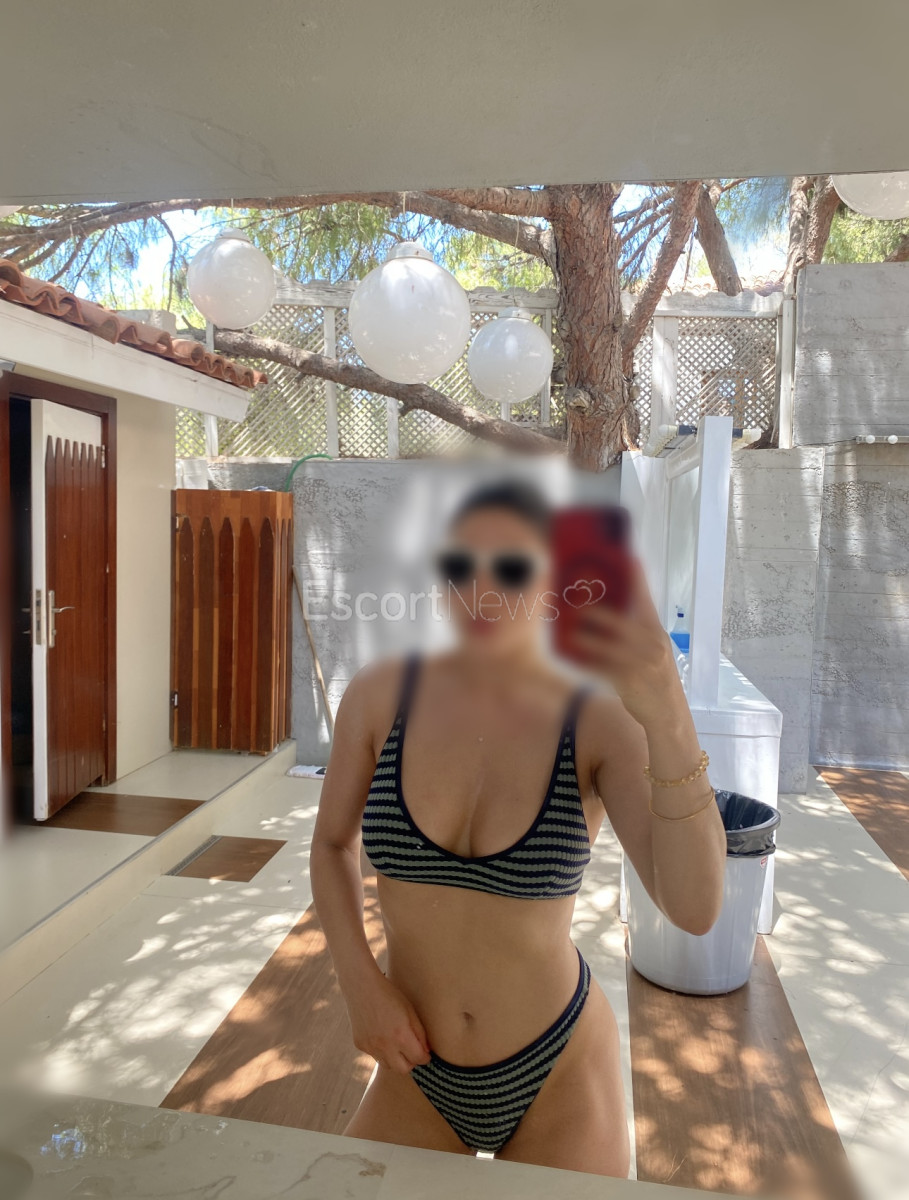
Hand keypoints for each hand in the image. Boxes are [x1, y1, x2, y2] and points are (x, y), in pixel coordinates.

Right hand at [344, 972, 431, 1073]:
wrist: (362, 986)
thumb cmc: (389, 994)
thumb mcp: (410, 1010)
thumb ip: (420, 1033)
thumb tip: (426, 1051)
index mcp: (401, 1035)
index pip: (418, 1059)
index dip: (425, 1057)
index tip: (426, 1054)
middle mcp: (385, 1045)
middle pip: (403, 1069)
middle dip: (411, 1063)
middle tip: (412, 1051)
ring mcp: (371, 1047)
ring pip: (388, 1066)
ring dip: (395, 1060)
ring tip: (397, 1044)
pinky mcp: (360, 1045)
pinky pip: (375, 1055)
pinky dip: (381, 1051)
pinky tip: (381, 1035)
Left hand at [569, 556, 686, 728]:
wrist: (669, 713)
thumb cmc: (657, 678)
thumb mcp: (656, 650)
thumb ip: (639, 631)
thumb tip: (610, 613)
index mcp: (656, 632)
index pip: (645, 599)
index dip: (637, 579)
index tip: (630, 557)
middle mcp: (651, 644)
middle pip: (619, 621)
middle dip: (596, 612)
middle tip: (575, 602)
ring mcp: (641, 662)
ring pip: (606, 645)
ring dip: (584, 638)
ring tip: (569, 630)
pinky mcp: (629, 680)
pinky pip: (601, 668)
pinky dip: (586, 662)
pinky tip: (573, 656)